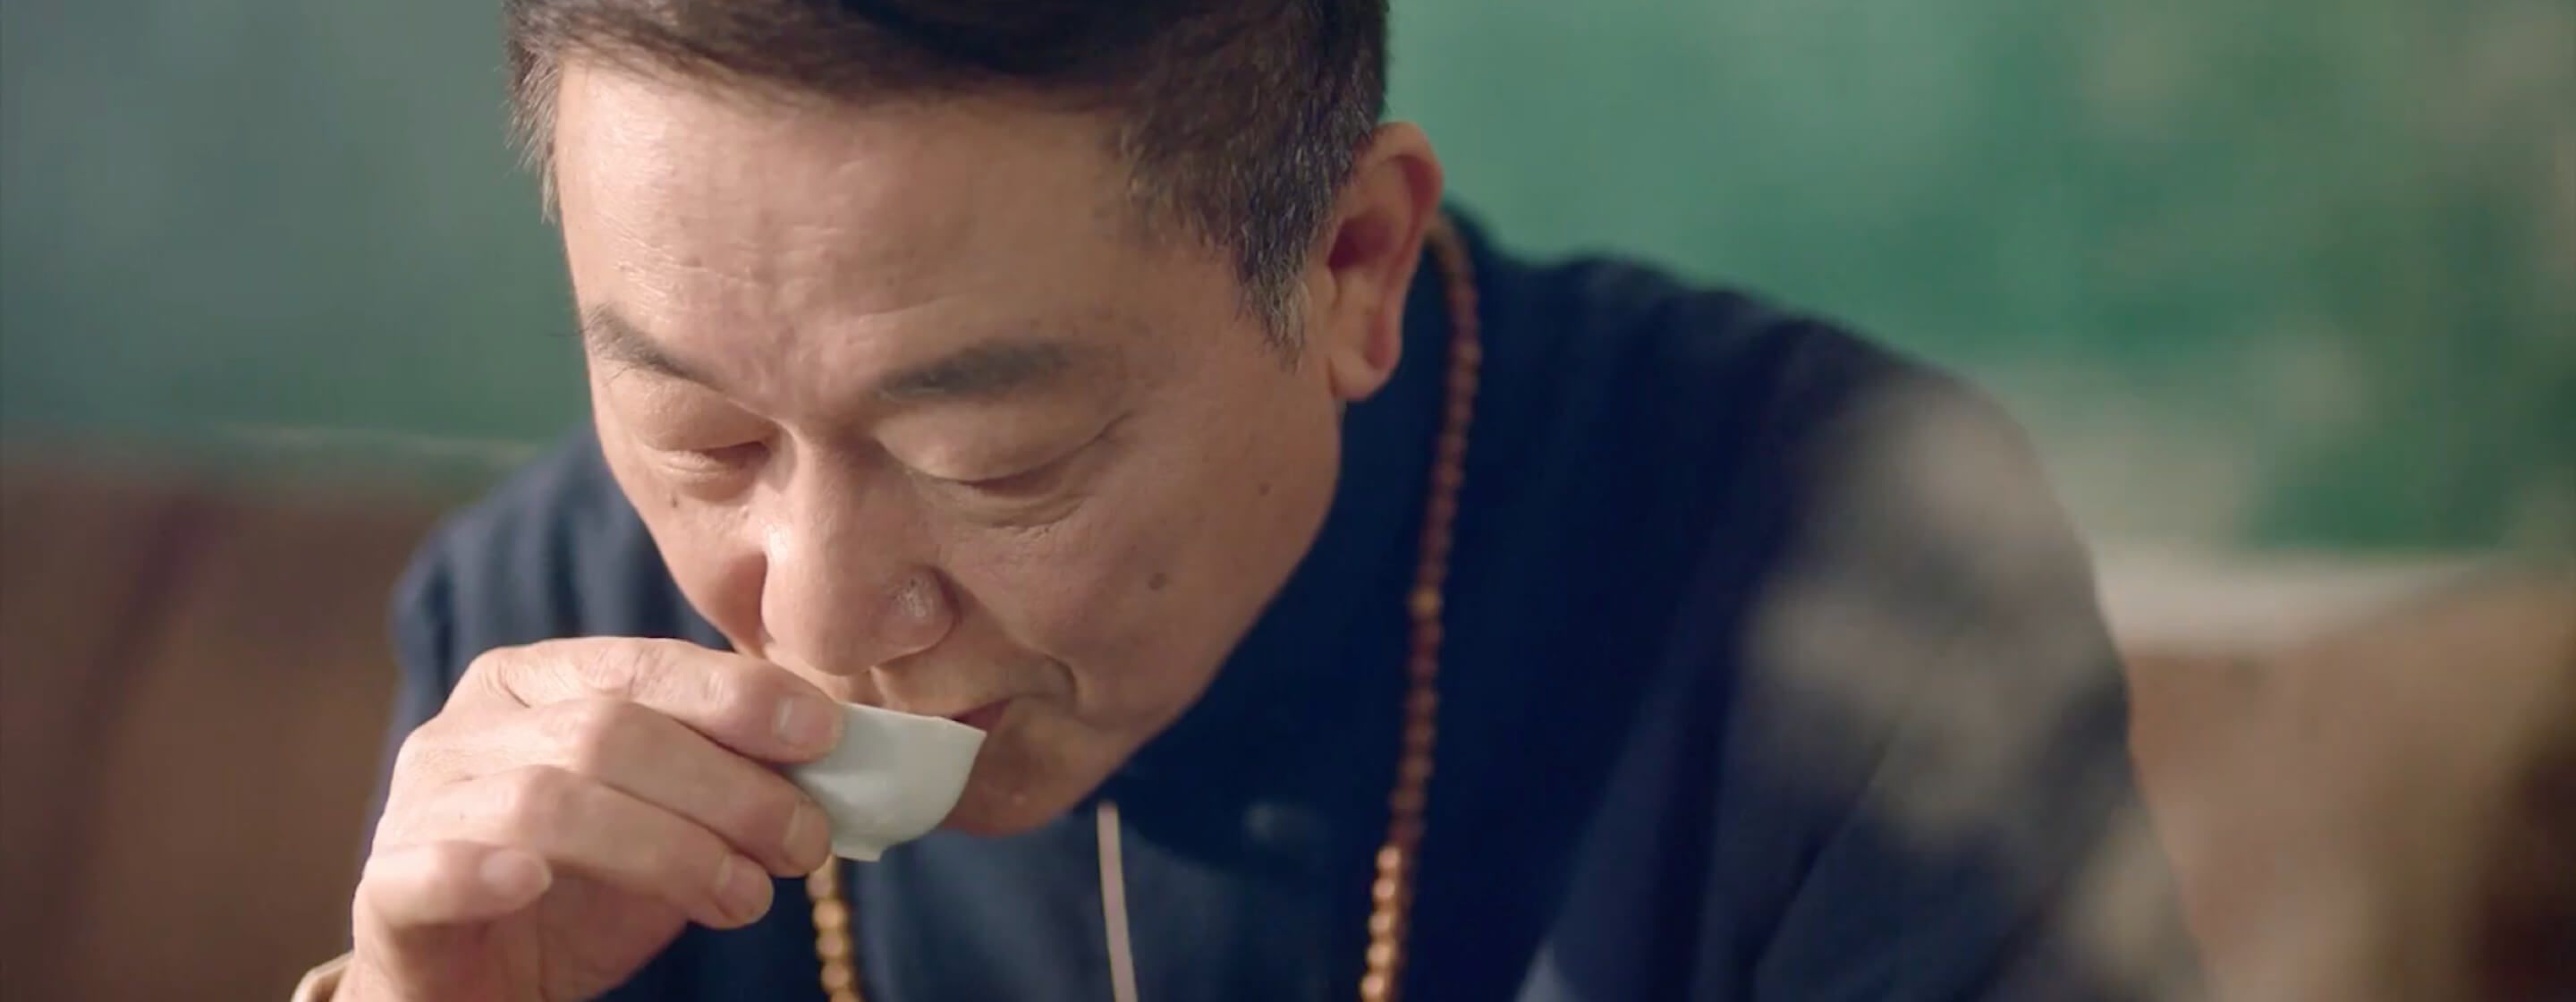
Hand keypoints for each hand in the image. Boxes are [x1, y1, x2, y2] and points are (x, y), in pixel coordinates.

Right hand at [344, 638, 843, 1000]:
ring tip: (746, 897)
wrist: (481, 984)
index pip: (640, 665)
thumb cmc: (583, 890)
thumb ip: (729, 777)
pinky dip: (482, 870)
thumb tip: (838, 752)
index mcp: (534, 681)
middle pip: (607, 733)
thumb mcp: (672, 823)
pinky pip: (428, 870)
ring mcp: (417, 806)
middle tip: (805, 843)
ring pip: (547, 802)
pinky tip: (535, 883)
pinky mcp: (385, 892)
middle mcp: (466, 728)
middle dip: (726, 788)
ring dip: (668, 849)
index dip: (734, 695)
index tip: (823, 733)